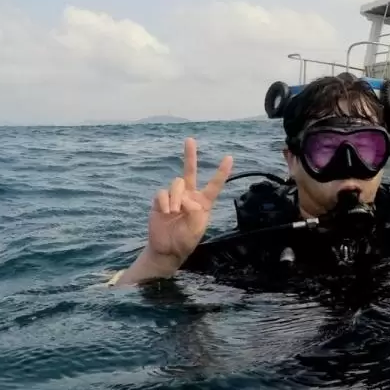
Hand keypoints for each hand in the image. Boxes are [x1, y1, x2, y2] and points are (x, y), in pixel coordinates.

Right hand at [146, 138, 233, 264]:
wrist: (167, 249)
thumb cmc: (185, 240)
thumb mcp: (196, 228)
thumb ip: (195, 213)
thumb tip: (186, 199)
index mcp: (203, 202)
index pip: (214, 185)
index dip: (222, 172)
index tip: (229, 158)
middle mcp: (189, 195)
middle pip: (190, 171)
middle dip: (190, 155)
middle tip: (190, 140)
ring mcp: (174, 197)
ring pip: (176, 183)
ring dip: (176, 197)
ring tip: (173, 211)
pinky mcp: (160, 200)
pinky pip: (162, 193)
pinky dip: (164, 201)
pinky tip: (166, 212)